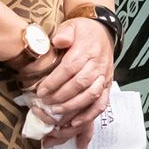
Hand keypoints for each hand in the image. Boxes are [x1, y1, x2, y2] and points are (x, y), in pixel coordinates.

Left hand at [19, 16, 114, 136]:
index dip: (55, 81)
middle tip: (45, 103)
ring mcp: (104, 77)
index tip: (41, 91)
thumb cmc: (83, 31)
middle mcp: (97, 65)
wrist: (103, 32)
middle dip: (60, 96)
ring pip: (90, 96)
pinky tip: (75, 122)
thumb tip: (58, 41)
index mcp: (87, 50)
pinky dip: (89, 115)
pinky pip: (101, 103)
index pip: (70, 68)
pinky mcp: (107, 86)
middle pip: (79, 84)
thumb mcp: (71, 25)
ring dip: (72, 107)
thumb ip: (64, 33)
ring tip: (56, 112)